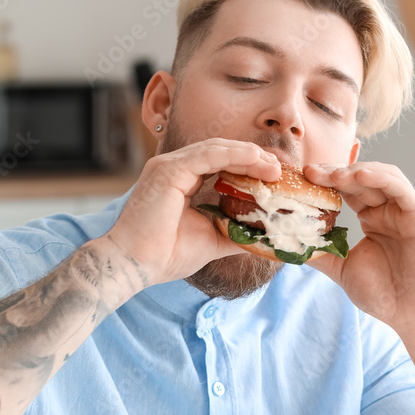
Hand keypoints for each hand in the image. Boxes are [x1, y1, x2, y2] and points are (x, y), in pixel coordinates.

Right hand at [108, 139, 280, 287]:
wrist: (135, 265)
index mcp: (180, 181)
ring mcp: (169, 166)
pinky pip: (208, 154)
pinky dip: (233, 154)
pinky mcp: (168, 169)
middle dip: (252, 157)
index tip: (272, 177)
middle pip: (221, 152)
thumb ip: (234, 232)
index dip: (247, 166)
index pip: (219, 164)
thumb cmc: (165, 256)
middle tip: (278, 168)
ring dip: (248, 154)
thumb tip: (262, 236)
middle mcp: (173, 168)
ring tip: (273, 165)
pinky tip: (255, 158)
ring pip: (217, 149)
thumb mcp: (211, 241)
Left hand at [303, 161, 414, 339]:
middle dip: (334, 173)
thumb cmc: (384, 295)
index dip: (326, 182)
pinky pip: (400, 188)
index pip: (347, 191)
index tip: (303, 179)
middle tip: (310, 172)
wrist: (413, 314)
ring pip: (380, 177)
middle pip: (360, 180)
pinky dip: (380, 178)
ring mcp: (403, 211)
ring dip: (355, 172)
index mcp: (372, 220)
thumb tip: (287, 244)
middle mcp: (388, 211)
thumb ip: (320, 254)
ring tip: (332, 175)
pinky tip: (359, 176)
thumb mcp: (341, 270)